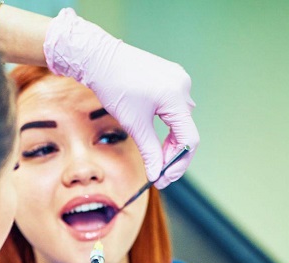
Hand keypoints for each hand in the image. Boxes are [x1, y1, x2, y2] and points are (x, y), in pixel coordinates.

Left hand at [44, 9, 198, 188]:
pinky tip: (155, 135)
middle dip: (172, 154)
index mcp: (177, 97)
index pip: (188, 139)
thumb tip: (156, 173)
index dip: (178, 163)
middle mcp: (183, 87)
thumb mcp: (134, 124)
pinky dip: (167, 125)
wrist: (100, 58)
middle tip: (158, 172)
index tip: (164, 178)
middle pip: (186, 130)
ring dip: (169, 141)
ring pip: (180, 120)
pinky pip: (175, 107)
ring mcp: (178, 80)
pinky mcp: (170, 78)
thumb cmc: (114, 86)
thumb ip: (149, 151)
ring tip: (154, 155)